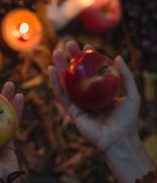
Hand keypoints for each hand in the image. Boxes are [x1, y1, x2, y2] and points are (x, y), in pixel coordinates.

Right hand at [49, 40, 154, 182]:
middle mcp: (88, 95)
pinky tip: (51, 70)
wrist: (118, 139)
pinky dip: (55, 82)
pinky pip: (61, 94)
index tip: (87, 45)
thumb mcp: (132, 94)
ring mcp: (78, 102)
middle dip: (72, 58)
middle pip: (77, 73)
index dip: (89, 58)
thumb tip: (117, 57)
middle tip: (69, 43)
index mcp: (101, 92)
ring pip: (66, 81)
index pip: (93, 71)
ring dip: (60, 66)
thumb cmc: (127, 119)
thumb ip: (126, 76)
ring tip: (56, 52)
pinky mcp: (70, 110)